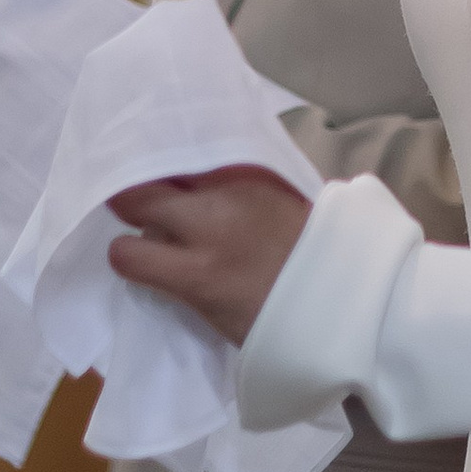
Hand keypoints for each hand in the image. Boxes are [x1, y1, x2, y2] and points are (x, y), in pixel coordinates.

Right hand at [106, 164, 313, 343]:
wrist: (346, 284)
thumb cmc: (279, 315)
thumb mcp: (216, 313)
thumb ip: (176, 278)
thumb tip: (149, 245)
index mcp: (199, 274)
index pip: (128, 253)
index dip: (124, 254)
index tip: (131, 253)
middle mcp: (210, 224)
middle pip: (139, 194)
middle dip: (129, 201)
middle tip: (133, 207)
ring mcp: (233, 189)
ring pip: (172, 165)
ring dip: (164, 177)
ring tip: (165, 184)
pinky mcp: (256, 167)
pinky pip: (209, 156)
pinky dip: (196, 165)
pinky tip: (196, 171)